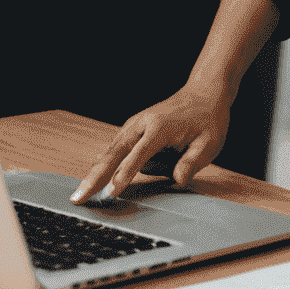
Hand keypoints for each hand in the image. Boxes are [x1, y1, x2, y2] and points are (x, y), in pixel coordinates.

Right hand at [71, 83, 230, 200]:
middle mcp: (143, 123)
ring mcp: (136, 124)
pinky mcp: (134, 129)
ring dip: (95, 171)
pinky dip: (103, 162)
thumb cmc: (208, 118)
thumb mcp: (210, 141)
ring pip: (111, 150)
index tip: (112, 192)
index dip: (126, 174)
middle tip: (79, 197)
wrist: (204, 92)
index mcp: (161, 126)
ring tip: (80, 193)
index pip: (140, 154)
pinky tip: (92, 176)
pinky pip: (116, 147)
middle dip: (96, 175)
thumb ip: (193, 161)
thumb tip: (178, 181)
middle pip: (115, 152)